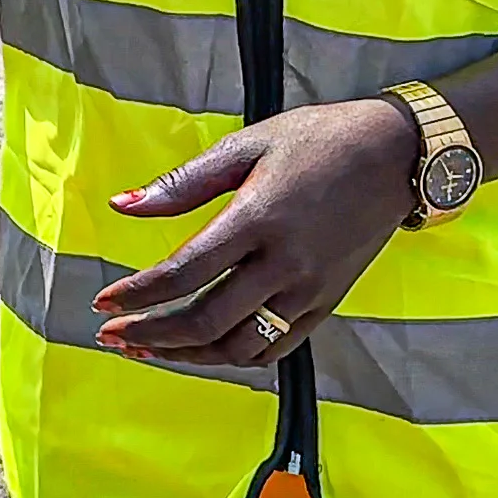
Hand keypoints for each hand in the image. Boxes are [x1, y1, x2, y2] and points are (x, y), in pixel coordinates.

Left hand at [91, 95, 420, 367]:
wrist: (394, 155)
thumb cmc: (318, 141)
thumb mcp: (245, 146)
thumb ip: (182, 183)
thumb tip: (123, 205)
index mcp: (258, 220)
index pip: (184, 274)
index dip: (138, 294)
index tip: (103, 302)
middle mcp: (286, 265)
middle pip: (206, 321)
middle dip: (150, 334)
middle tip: (111, 334)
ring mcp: (310, 291)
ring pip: (240, 347)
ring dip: (187, 355)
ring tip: (147, 347)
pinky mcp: (327, 304)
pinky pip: (275, 347)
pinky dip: (232, 356)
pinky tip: (202, 347)